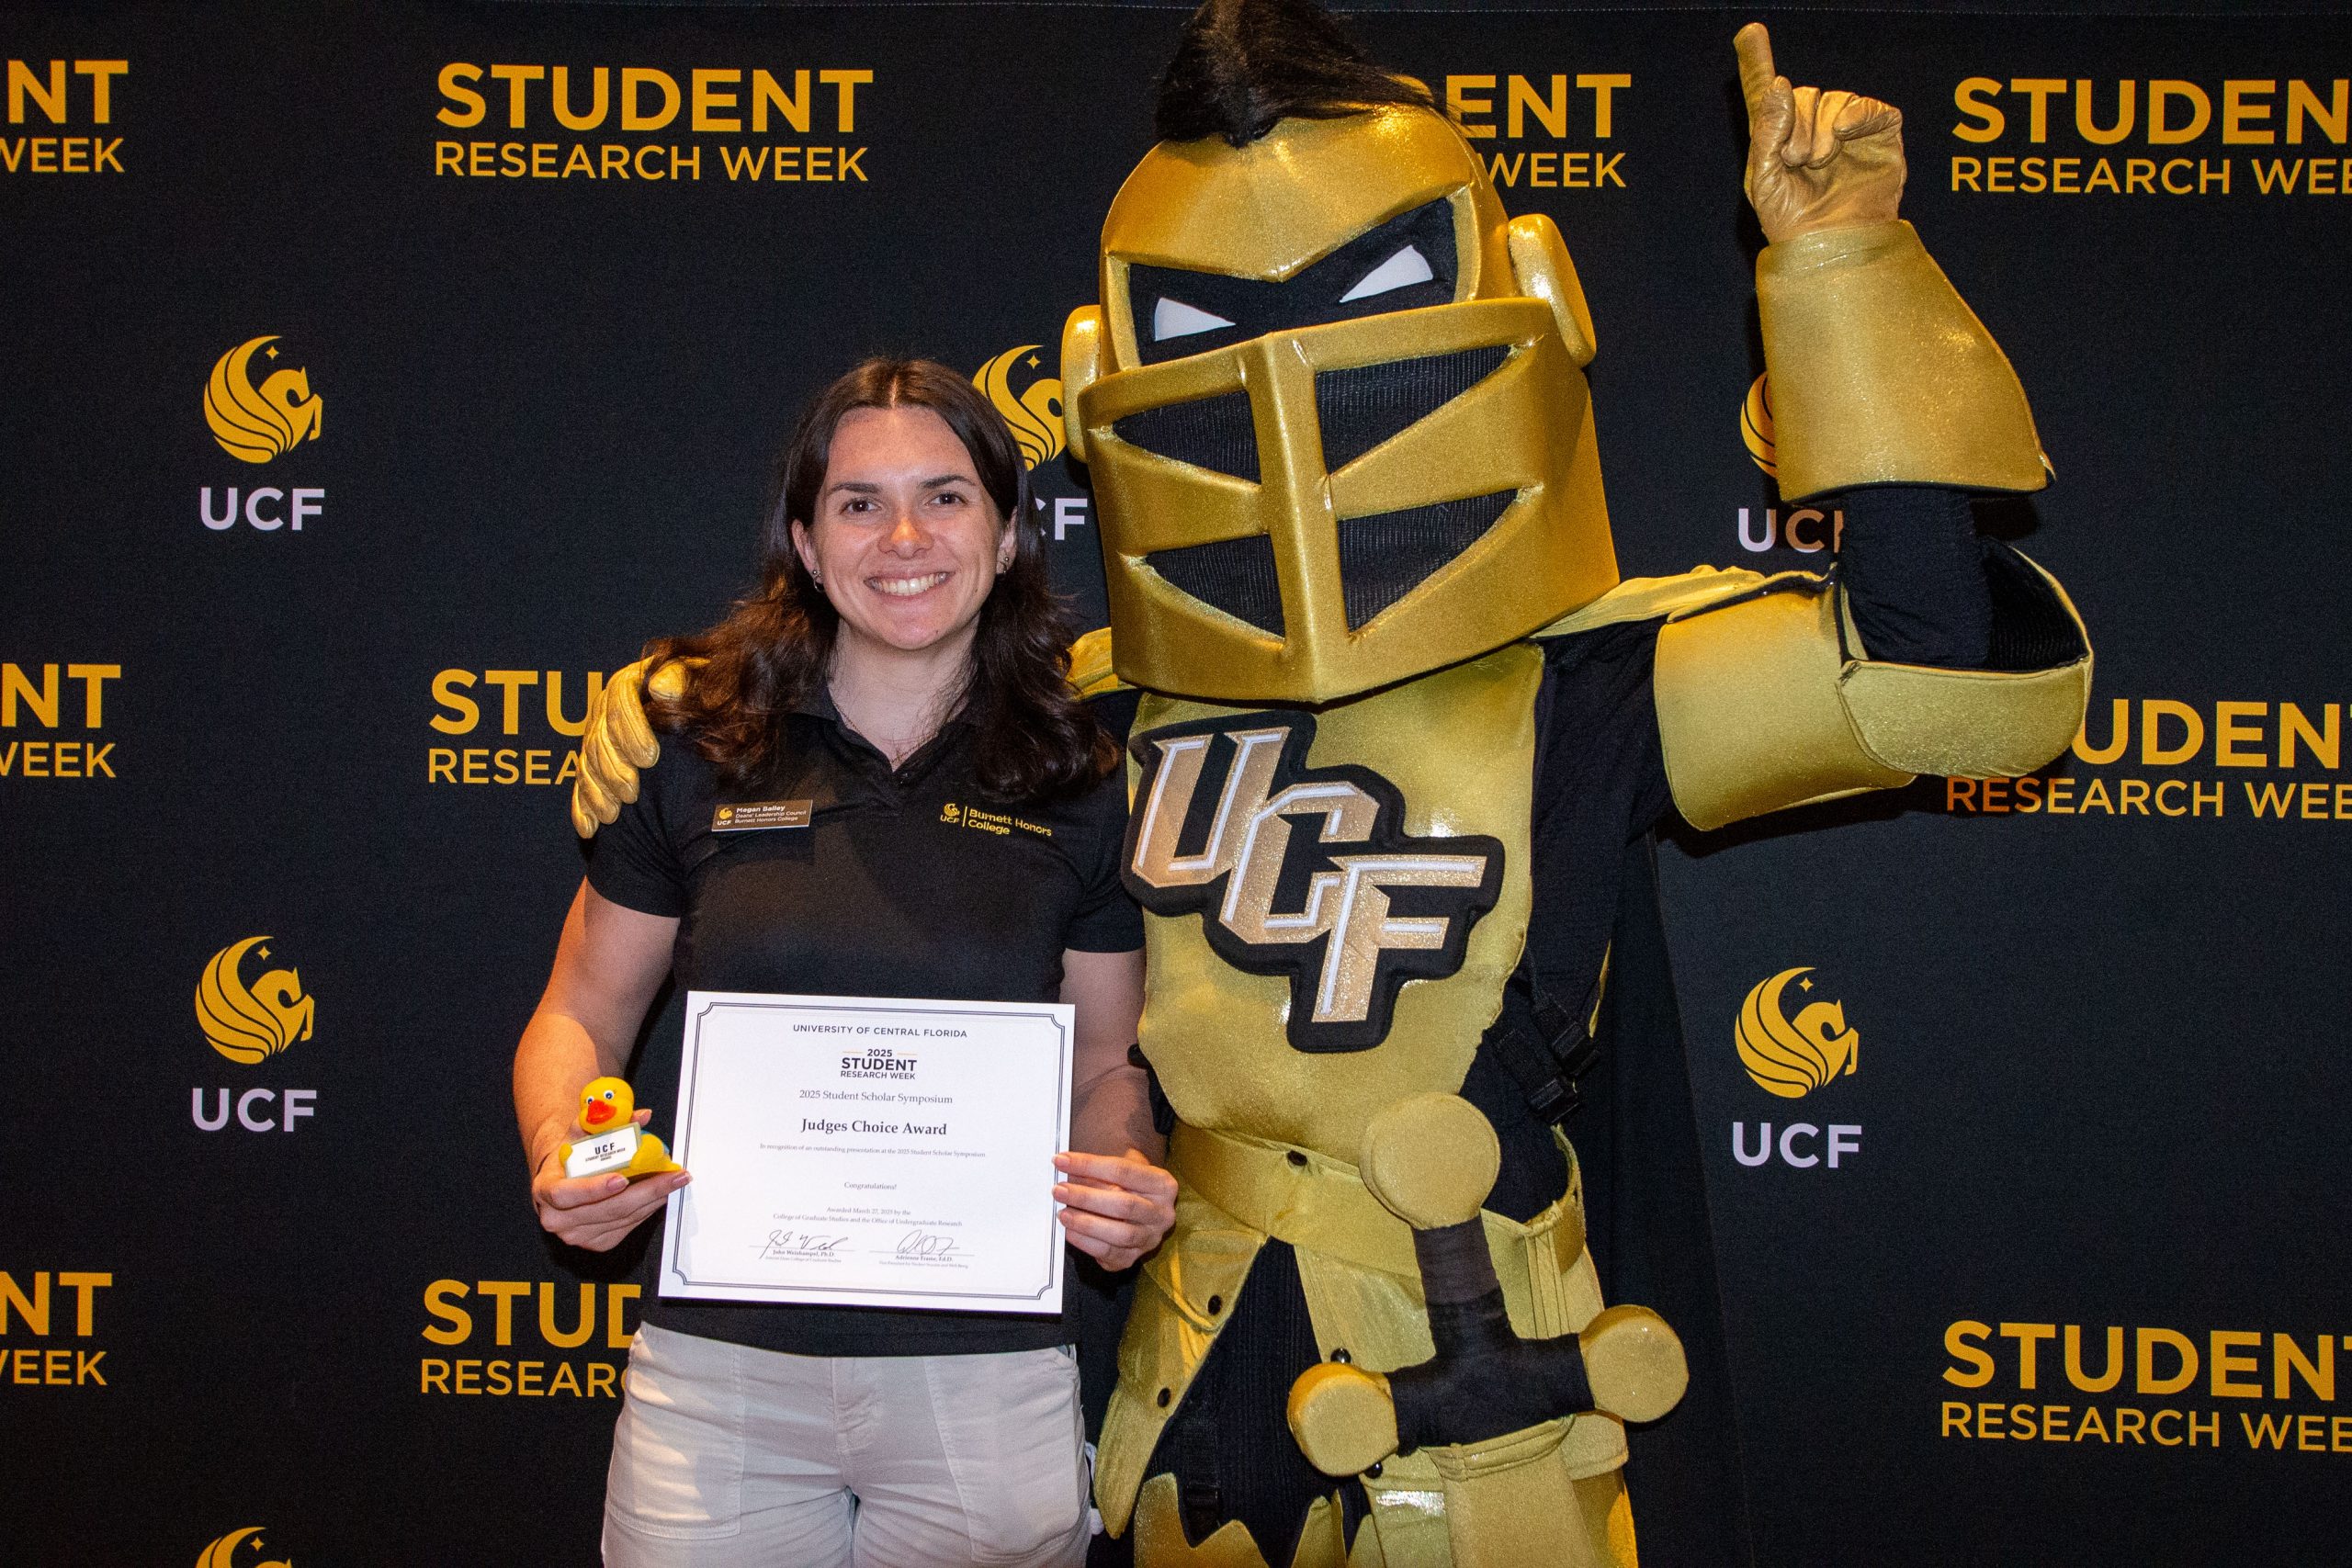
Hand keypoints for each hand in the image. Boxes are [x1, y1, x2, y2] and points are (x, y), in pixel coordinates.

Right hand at [530, 1107, 689, 1251]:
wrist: (562, 1177)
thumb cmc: (570, 1154)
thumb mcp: (580, 1132)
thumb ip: (606, 1120)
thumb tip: (642, 1116)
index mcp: (545, 1189)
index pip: (566, 1194)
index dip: (594, 1189)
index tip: (621, 1179)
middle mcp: (556, 1218)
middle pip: (606, 1209)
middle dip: (646, 1191)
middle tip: (672, 1175)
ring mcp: (576, 1235)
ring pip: (622, 1219)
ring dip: (653, 1199)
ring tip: (672, 1180)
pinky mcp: (596, 1242)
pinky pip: (627, 1227)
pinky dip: (647, 1210)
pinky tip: (658, 1194)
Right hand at [570, 656, 694, 836]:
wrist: (698, 712)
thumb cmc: (701, 695)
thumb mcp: (696, 681)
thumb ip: (680, 680)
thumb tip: (662, 691)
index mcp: (628, 684)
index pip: (620, 700)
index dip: (632, 730)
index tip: (650, 758)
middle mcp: (606, 709)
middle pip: (600, 738)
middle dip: (613, 769)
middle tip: (631, 794)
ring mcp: (595, 738)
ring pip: (587, 764)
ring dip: (597, 792)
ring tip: (613, 815)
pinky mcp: (592, 765)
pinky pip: (581, 786)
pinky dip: (583, 809)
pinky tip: (589, 829)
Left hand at [1053, 1148, 1176, 1270]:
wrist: (1143, 1209)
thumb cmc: (1129, 1185)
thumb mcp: (1122, 1168)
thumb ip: (1098, 1168)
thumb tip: (1066, 1167)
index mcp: (1163, 1184)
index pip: (1123, 1171)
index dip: (1089, 1165)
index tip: (1062, 1161)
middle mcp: (1162, 1213)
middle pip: (1123, 1205)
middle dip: (1086, 1197)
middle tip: (1059, 1190)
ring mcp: (1151, 1238)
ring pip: (1120, 1234)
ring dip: (1086, 1224)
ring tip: (1063, 1213)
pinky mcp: (1135, 1257)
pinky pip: (1110, 1255)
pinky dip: (1087, 1244)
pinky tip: (1071, 1232)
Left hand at [1736, 22, 1904, 243]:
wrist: (1830, 247)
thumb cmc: (1792, 222)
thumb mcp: (1763, 179)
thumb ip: (1766, 131)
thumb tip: (1783, 84)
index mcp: (1778, 137)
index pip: (1766, 93)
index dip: (1757, 61)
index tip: (1749, 32)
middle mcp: (1812, 128)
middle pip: (1802, 93)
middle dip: (1795, 124)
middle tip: (1796, 160)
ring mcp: (1848, 130)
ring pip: (1832, 99)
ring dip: (1820, 129)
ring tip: (1819, 162)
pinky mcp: (1880, 135)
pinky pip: (1869, 108)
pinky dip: (1856, 115)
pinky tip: (1843, 135)